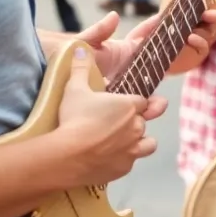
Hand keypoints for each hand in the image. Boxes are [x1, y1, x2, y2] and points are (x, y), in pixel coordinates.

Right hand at [57, 46, 164, 185]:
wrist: (67, 156)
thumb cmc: (73, 119)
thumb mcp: (74, 88)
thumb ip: (81, 67)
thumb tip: (80, 48)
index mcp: (129, 105)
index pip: (142, 100)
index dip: (134, 101)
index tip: (127, 103)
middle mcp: (136, 126)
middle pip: (143, 121)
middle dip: (135, 120)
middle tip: (118, 122)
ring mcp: (132, 149)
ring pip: (149, 143)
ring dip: (141, 141)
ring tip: (127, 141)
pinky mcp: (124, 168)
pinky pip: (132, 162)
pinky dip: (125, 159)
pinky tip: (111, 158)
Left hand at [78, 9, 215, 82]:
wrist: (60, 84)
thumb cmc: (68, 62)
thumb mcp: (83, 44)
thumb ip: (98, 32)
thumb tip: (116, 17)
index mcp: (131, 43)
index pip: (160, 26)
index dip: (180, 16)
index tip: (198, 6)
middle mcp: (141, 56)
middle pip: (176, 39)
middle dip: (198, 25)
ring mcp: (142, 74)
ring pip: (177, 58)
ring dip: (194, 45)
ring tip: (199, 40)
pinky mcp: (139, 93)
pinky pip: (164, 85)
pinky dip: (180, 73)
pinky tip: (189, 63)